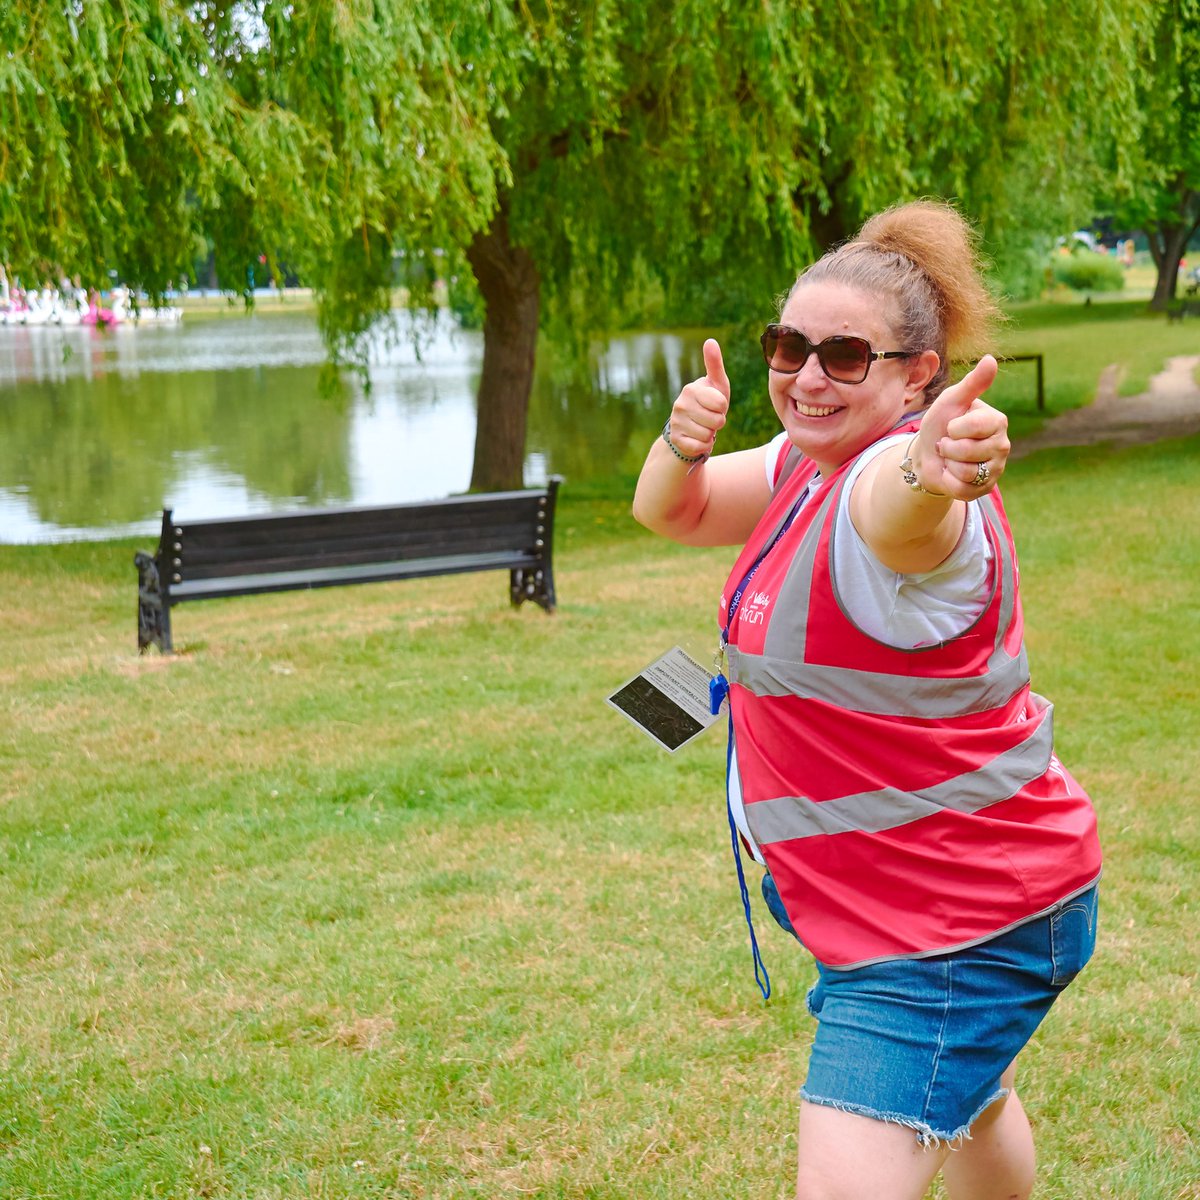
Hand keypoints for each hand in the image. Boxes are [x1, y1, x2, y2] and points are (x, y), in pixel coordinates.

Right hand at [667, 338, 728, 459]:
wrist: (690, 428)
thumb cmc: (709, 403)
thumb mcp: (716, 384)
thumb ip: (714, 364)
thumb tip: (710, 340)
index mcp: (691, 389)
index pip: (721, 403)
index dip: (723, 407)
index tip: (716, 405)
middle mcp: (680, 404)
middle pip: (717, 421)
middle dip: (718, 422)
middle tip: (710, 418)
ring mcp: (676, 423)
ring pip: (708, 435)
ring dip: (710, 434)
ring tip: (703, 427)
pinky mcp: (676, 440)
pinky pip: (700, 447)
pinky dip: (704, 446)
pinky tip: (698, 438)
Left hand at [910, 356, 1008, 498]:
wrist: (928, 455)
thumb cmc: (941, 424)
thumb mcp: (952, 401)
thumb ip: (972, 383)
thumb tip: (991, 359)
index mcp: (997, 421)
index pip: (974, 426)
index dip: (953, 428)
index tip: (952, 426)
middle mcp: (1002, 444)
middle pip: (967, 451)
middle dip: (948, 448)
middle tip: (948, 444)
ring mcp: (996, 468)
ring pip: (966, 472)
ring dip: (948, 465)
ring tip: (951, 458)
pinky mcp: (985, 489)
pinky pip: (963, 489)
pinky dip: (949, 482)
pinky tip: (952, 474)